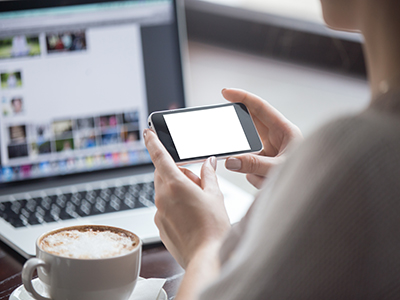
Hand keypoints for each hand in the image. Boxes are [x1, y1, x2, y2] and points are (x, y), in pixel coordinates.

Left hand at [143, 129, 230, 268]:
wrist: (206, 258)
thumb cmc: (213, 229)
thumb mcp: (215, 196)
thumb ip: (209, 175)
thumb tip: (209, 163)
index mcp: (175, 185)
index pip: (159, 157)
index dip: (153, 142)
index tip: (148, 133)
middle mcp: (162, 198)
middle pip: (163, 174)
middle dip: (177, 172)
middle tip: (196, 182)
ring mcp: (159, 213)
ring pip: (164, 191)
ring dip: (177, 190)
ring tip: (197, 202)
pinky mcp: (160, 226)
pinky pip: (164, 208)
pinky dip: (174, 205)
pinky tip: (191, 216)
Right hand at [223, 88, 302, 188]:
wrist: (317, 194)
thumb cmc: (309, 176)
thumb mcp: (279, 168)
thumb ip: (254, 165)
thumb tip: (231, 161)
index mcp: (285, 130)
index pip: (260, 108)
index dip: (242, 97)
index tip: (226, 92)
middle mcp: (277, 138)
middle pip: (250, 129)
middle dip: (241, 135)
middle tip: (228, 136)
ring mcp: (271, 152)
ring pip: (249, 154)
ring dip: (253, 169)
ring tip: (265, 177)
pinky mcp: (267, 165)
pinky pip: (251, 169)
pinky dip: (256, 178)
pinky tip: (266, 183)